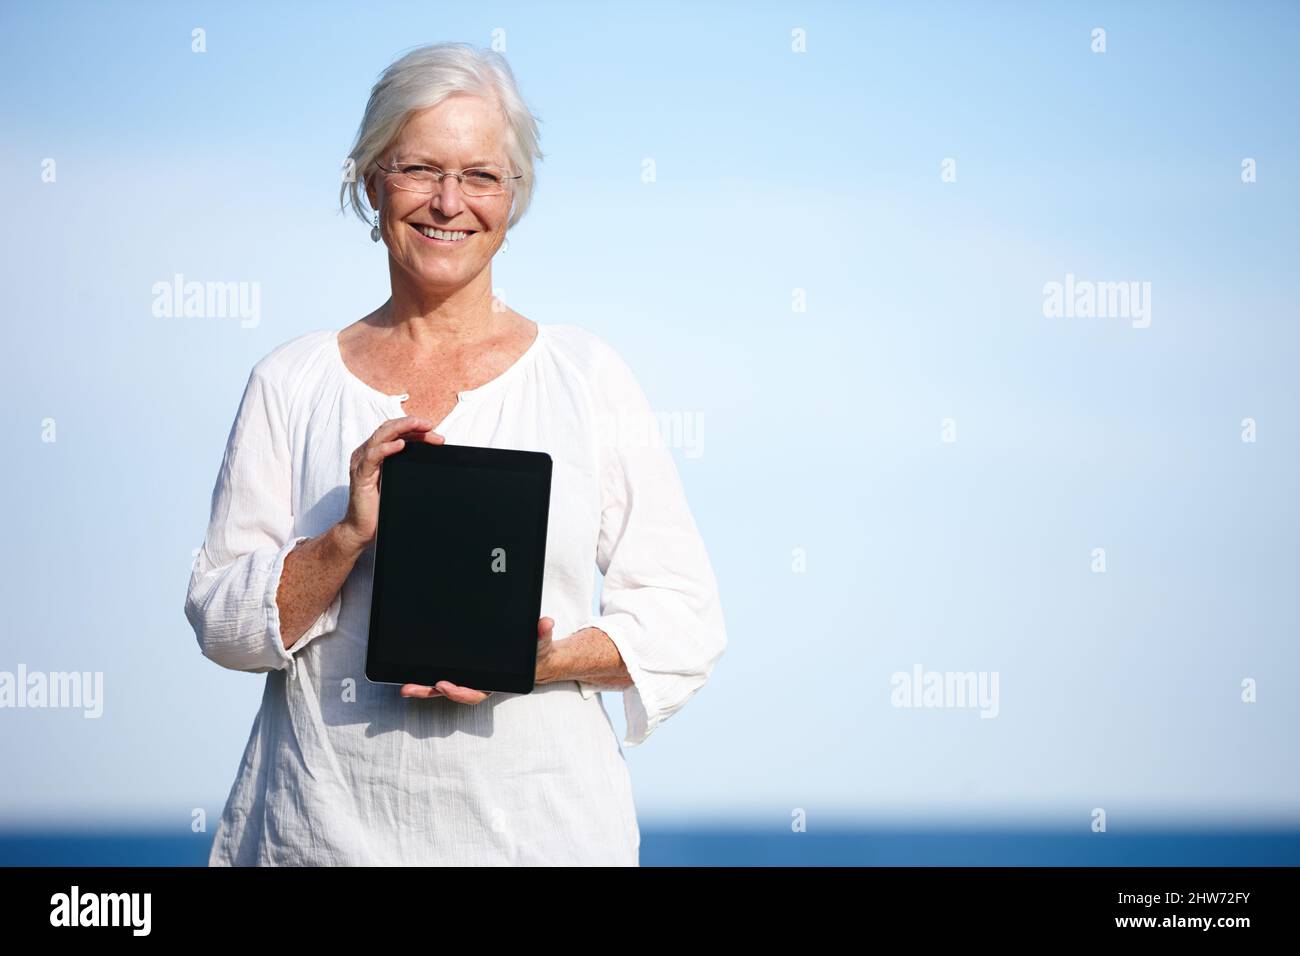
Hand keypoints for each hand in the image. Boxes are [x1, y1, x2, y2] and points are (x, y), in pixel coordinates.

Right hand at [337, 416, 443, 550]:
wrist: (362, 528)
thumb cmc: (379, 505)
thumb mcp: (398, 480)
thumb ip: (407, 466)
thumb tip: (433, 457)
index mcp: (375, 452)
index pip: (396, 432)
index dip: (416, 430)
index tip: (436, 436)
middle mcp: (367, 453)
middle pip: (389, 429)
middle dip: (411, 424)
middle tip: (430, 425)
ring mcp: (362, 463)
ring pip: (380, 436)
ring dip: (401, 428)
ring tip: (418, 425)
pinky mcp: (360, 476)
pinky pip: (372, 457)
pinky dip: (386, 448)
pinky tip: (400, 445)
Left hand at [400, 617, 557, 702]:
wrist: (535, 655)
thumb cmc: (535, 652)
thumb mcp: (541, 643)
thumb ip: (542, 634)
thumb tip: (545, 622)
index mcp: (495, 682)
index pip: (474, 691)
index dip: (459, 691)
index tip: (445, 685)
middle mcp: (478, 682)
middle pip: (450, 691)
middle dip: (429, 691)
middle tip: (410, 688)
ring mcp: (467, 676)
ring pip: (441, 685)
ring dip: (421, 686)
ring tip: (402, 686)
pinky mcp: (460, 668)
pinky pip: (441, 673)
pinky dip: (425, 675)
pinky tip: (407, 672)